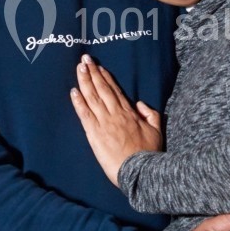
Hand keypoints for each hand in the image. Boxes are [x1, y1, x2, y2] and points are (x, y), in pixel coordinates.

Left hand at [71, 54, 162, 185]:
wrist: (140, 171)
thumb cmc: (148, 153)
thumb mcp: (156, 131)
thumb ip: (150, 114)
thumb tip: (140, 104)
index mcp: (130, 113)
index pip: (115, 91)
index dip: (106, 78)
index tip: (99, 67)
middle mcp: (115, 114)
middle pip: (102, 89)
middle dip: (93, 73)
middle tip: (85, 59)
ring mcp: (104, 123)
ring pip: (92, 97)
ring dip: (85, 81)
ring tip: (79, 68)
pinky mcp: (95, 134)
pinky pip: (85, 114)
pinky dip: (78, 102)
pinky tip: (73, 91)